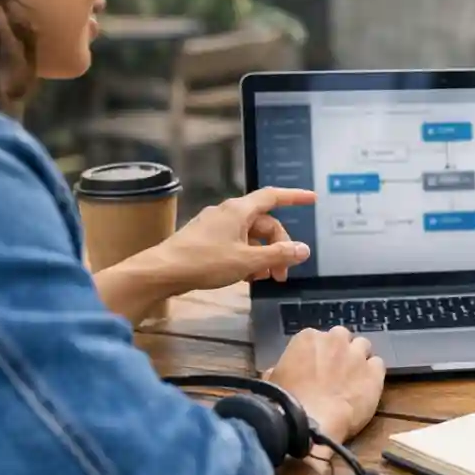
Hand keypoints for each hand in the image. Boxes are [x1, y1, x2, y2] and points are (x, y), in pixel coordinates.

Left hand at [148, 187, 315, 293]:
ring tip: (264, 278)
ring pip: (249, 236)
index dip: (295, 196)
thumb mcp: (247, 261)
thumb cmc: (204, 262)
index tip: (312, 199)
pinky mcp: (205, 240)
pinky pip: (234, 243)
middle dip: (278, 246)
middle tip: (282, 272)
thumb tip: (303, 249)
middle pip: (263, 223)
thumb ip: (277, 255)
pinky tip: (246, 277)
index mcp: (239, 210)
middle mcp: (228, 213)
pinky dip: (246, 257)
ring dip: (262, 255)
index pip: (273, 196)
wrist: (162, 272)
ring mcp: (214, 226)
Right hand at [264, 326, 385, 444]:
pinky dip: (373, 373)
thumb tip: (279, 370)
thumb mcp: (273, 380)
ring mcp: (357, 354)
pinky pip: (378, 364)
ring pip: (363, 346)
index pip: (318, 338)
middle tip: (336, 371)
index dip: (318, 354)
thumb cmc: (287, 401)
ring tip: (354, 377)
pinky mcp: (374, 372)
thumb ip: (281, 368)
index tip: (317, 368)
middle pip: (343, 337)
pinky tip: (367, 386)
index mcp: (308, 337)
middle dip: (340, 350)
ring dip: (358, 358)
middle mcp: (335, 340)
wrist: (311, 422)